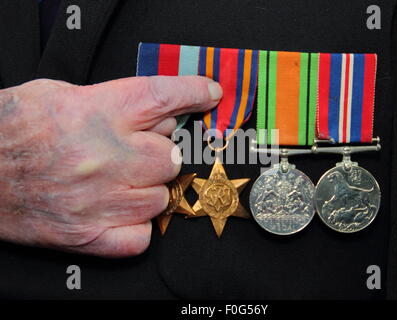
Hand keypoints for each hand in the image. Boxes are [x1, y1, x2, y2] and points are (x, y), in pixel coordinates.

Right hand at [0, 76, 221, 256]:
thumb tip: (161, 113)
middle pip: (171, 157)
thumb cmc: (13, 129)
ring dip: (147, 189)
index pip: (164, 96)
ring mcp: (98, 200)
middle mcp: (103, 156)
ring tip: (119, 181)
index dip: (194, 92)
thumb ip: (116, 100)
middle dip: (160, 153)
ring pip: (160, 198)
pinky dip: (136, 226)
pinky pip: (141, 237)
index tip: (210, 94)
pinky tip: (118, 211)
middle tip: (136, 151)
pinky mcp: (87, 234)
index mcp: (97, 112)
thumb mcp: (62, 94)